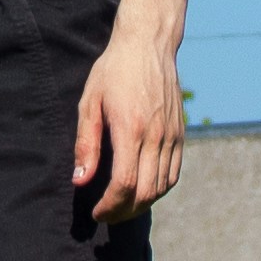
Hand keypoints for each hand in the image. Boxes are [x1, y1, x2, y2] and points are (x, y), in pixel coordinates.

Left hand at [73, 26, 184, 223]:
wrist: (148, 44)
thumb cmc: (113, 71)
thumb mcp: (90, 102)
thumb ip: (86, 144)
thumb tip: (80, 181)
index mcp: (131, 129)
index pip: (125, 184)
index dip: (109, 207)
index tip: (95, 212)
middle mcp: (156, 136)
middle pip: (146, 193)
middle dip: (123, 213)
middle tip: (105, 215)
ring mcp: (172, 135)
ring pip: (162, 187)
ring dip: (142, 204)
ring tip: (121, 206)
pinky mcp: (180, 134)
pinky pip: (174, 173)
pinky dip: (159, 190)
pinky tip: (142, 189)